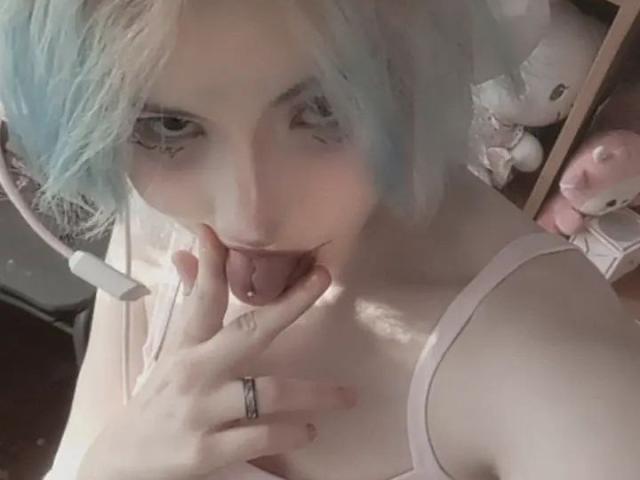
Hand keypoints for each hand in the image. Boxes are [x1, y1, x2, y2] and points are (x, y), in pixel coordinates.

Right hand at [78, 224, 356, 479]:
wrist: (121, 465)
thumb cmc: (158, 402)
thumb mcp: (171, 356)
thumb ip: (190, 311)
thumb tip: (186, 256)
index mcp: (187, 346)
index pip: (204, 296)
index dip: (214, 261)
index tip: (222, 230)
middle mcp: (196, 371)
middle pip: (248, 331)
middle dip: (290, 302)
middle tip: (322, 278)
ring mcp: (202, 411)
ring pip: (268, 392)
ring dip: (314, 394)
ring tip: (345, 396)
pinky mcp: (205, 452)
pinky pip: (261, 436)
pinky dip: (291, 432)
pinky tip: (307, 430)